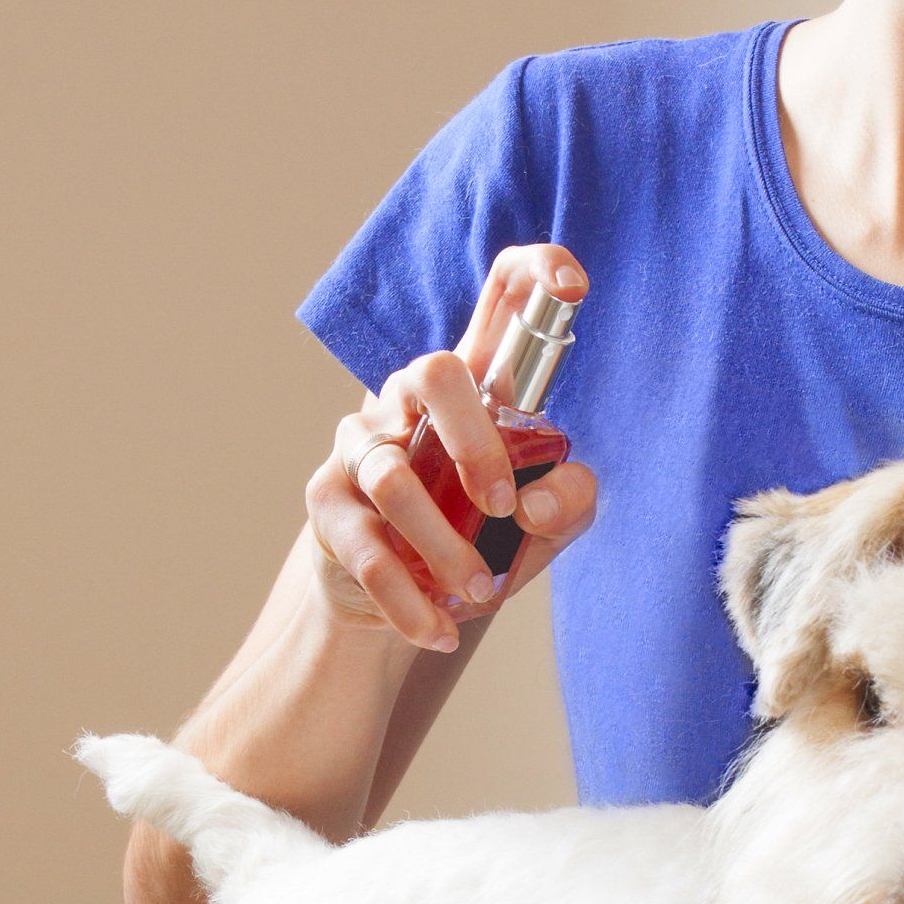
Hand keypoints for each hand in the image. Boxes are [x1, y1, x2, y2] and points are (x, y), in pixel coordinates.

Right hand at [304, 244, 599, 654]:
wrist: (402, 601)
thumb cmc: (478, 539)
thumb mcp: (542, 524)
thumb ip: (568, 502)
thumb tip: (538, 502)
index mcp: (474, 386)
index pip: (500, 296)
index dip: (537, 274)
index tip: (576, 288)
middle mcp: (410, 399)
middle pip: (435, 372)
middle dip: (477, 442)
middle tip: (504, 508)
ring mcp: (361, 446)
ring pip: (394, 476)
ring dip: (443, 545)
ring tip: (479, 591)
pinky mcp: (328, 504)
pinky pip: (366, 550)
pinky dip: (408, 599)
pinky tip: (439, 629)